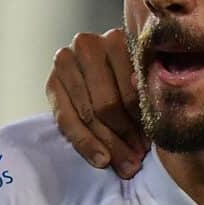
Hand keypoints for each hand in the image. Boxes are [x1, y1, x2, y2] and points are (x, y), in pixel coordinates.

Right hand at [47, 27, 147, 176]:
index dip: (143, 122)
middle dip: (124, 138)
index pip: (131, 90)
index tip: (151, 146)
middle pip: (107, 104)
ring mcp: (66, 61)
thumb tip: (138, 86)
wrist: (96, 74)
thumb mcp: (145, 81)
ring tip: (125, 165)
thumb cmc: (132, 81)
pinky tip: (101, 160)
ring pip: (88, 114)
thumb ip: (145, 85)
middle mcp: (88, 44)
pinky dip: (86, 143)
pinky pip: (67, 119)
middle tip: (137, 161)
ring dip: (108, 144)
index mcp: (119, 39)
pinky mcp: (52, 81)